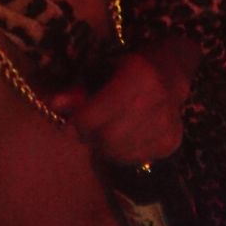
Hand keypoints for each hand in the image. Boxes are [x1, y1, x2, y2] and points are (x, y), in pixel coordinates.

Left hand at [51, 51, 190, 163]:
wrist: (171, 72)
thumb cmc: (129, 66)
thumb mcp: (102, 68)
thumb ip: (79, 89)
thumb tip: (54, 104)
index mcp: (138, 75)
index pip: (97, 114)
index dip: (79, 122)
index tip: (70, 123)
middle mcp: (156, 101)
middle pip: (108, 138)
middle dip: (91, 136)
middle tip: (86, 129)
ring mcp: (167, 125)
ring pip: (120, 153)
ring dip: (105, 147)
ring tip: (104, 131)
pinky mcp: (171, 142)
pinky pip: (135, 159)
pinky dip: (122, 153)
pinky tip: (122, 137)